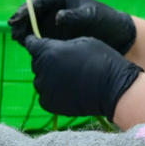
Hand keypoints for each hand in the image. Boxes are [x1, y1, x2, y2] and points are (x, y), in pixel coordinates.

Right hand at [8, 0, 135, 51]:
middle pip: (31, 14)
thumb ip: (74, 16)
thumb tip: (57, 18)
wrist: (117, 37)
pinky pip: (38, 39)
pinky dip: (31, 42)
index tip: (17, 18)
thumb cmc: (105, 21)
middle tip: (14, 32)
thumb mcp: (91, 16)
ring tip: (18, 39)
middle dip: (21, 22)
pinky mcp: (53, 38)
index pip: (38, 2)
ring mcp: (51, 24)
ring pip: (31, 27)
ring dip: (23, 32)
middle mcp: (52, 9)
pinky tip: (27, 47)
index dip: (26, 9)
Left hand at [23, 35, 142, 118]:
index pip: (31, 44)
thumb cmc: (101, 60)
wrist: (113, 89)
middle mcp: (42, 70)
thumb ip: (61, 44)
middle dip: (44, 59)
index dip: (34, 41)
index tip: (37, 42)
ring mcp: (44, 89)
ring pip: (40, 78)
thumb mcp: (82, 41)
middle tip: (61, 61)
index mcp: (48, 51)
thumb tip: (52, 48)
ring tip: (66, 76)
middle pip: (36, 62)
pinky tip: (66, 89)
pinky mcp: (49, 104)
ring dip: (48, 75)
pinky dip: (52, 91)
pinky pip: (45, 94)